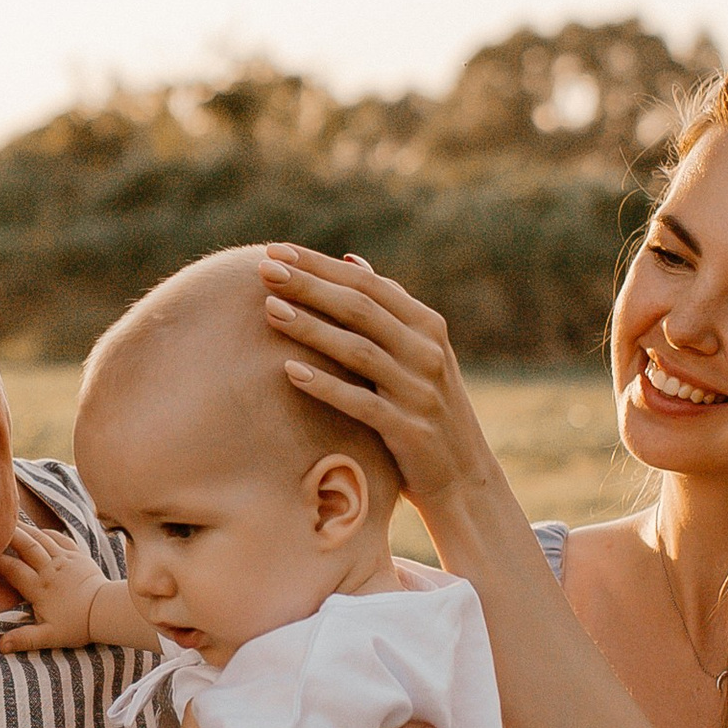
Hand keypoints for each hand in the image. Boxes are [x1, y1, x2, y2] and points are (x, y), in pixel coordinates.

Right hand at [0, 527, 120, 653]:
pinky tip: (40, 531)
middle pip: (26, 545)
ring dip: (25, 528)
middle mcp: (50, 569)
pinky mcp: (78, 556)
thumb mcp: (49, 637)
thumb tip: (0, 646)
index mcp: (39, 587)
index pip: (11, 568)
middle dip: (8, 533)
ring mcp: (65, 560)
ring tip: (10, 520)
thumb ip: (24, 639)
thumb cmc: (77, 625)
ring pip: (41, 538)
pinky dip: (48, 533)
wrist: (107, 612)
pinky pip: (60, 539)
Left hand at [257, 247, 500, 517]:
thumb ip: (388, 308)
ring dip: (312, 328)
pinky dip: (326, 386)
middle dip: (309, 286)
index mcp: (427, 325)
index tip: (275, 250)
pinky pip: (362, 403)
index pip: (367, 284)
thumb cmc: (426, 406)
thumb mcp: (417, 352)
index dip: (320, 266)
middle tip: (263, 269)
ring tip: (270, 310)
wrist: (463, 476)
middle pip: (360, 309)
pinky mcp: (409, 430)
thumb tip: (349, 262)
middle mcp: (427, 351)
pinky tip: (290, 372)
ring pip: (359, 351)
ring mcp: (420, 390)